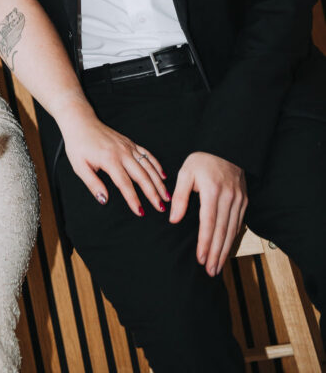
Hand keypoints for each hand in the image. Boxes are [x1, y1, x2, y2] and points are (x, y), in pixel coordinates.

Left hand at [59, 106, 168, 215]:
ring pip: (148, 165)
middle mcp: (122, 152)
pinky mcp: (130, 143)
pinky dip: (156, 165)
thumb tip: (104, 199)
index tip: (140, 212)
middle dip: (153, 193)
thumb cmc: (78, 144)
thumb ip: (93, 184)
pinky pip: (147, 154)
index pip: (125, 184)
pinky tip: (163, 175)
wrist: (81, 122)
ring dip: (158, 181)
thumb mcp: (79, 166)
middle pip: (142, 176)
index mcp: (109, 159)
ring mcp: (128, 146)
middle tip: (161, 207)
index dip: (133, 199)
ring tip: (166, 195)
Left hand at [169, 152, 246, 275]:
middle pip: (222, 231)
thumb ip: (180, 197)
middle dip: (216, 253)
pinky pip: (239, 225)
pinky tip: (226, 250)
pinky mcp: (244, 201)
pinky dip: (232, 240)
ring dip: (225, 250)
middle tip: (210, 271)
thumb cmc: (203, 160)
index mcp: (213, 191)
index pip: (209, 222)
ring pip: (232, 230)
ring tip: (217, 267)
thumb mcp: (185, 172)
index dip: (205, 242)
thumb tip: (174, 219)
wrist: (227, 146)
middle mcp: (229, 198)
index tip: (200, 258)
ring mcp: (239, 200)